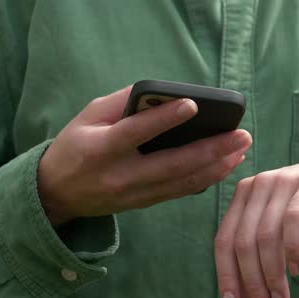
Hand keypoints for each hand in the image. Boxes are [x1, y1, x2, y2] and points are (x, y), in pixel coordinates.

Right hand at [38, 86, 251, 225]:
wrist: (56, 194)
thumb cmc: (74, 146)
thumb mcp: (87, 117)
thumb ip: (121, 103)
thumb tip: (162, 93)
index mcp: (100, 149)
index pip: (135, 133)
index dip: (164, 119)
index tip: (193, 104)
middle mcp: (120, 176)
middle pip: (172, 164)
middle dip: (211, 150)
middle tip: (241, 135)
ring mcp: (134, 194)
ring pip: (182, 183)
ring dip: (216, 167)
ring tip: (241, 150)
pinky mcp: (144, 203)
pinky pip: (180, 192)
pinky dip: (205, 179)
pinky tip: (225, 166)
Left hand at [214, 140, 298, 297]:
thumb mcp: (285, 238)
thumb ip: (264, 263)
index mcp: (244, 196)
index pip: (224, 239)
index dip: (226, 274)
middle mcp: (257, 185)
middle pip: (243, 241)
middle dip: (252, 281)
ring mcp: (282, 181)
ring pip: (266, 235)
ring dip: (273, 274)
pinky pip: (294, 219)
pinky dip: (292, 249)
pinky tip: (297, 269)